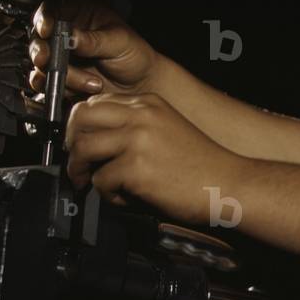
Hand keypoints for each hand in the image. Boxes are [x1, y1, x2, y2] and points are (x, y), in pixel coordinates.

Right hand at [29, 0, 162, 98]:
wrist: (141, 85)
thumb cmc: (136, 56)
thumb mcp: (119, 41)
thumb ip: (94, 39)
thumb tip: (71, 36)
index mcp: (82, 15)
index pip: (53, 10)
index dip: (44, 19)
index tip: (46, 29)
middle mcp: (67, 35)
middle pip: (39, 38)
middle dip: (42, 50)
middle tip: (48, 59)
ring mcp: (62, 58)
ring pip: (41, 64)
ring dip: (63, 75)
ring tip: (91, 81)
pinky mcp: (61, 79)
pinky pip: (46, 83)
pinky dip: (62, 88)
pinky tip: (85, 88)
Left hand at [65, 91, 247, 225]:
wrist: (228, 183)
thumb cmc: (201, 164)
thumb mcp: (167, 130)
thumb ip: (135, 127)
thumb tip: (95, 139)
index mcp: (149, 103)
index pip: (95, 102)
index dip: (81, 125)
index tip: (80, 143)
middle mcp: (141, 116)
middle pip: (80, 118)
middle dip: (71, 143)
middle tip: (77, 163)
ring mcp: (138, 140)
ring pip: (83, 148)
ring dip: (82, 171)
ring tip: (93, 184)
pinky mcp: (136, 168)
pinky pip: (100, 180)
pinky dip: (108, 195)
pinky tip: (127, 197)